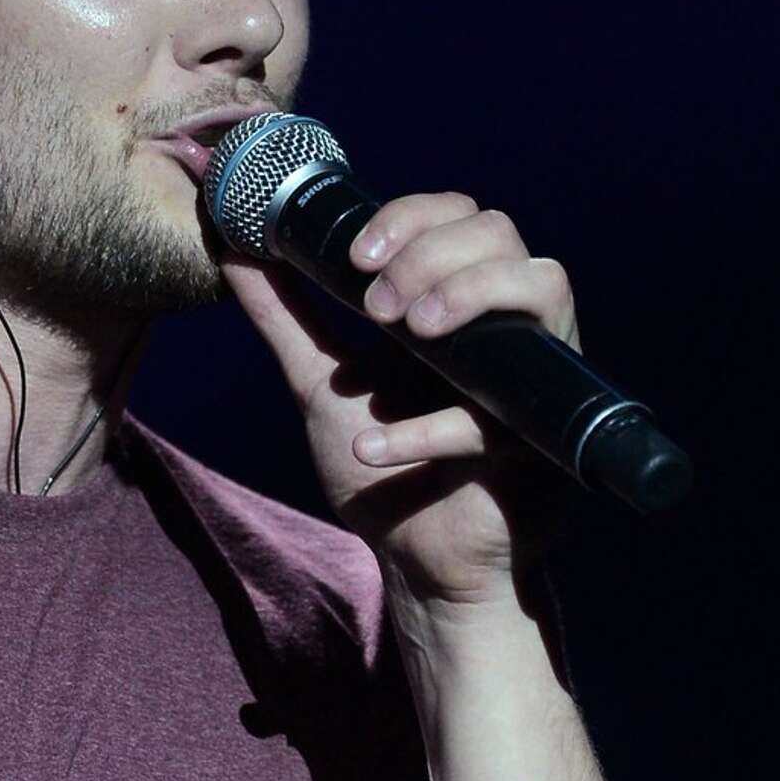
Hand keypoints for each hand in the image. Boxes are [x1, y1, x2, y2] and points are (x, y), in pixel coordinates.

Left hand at [219, 190, 579, 605]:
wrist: (415, 564)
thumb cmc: (382, 471)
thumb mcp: (320, 381)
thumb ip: (286, 317)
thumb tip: (237, 252)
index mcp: (460, 304)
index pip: (460, 216)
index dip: (411, 217)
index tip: (354, 256)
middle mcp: (506, 329)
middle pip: (502, 233)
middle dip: (430, 253)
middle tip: (377, 306)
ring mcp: (533, 380)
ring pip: (543, 285)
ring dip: (465, 294)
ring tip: (407, 333)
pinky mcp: (539, 443)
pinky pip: (500, 416)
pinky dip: (429, 430)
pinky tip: (373, 448)